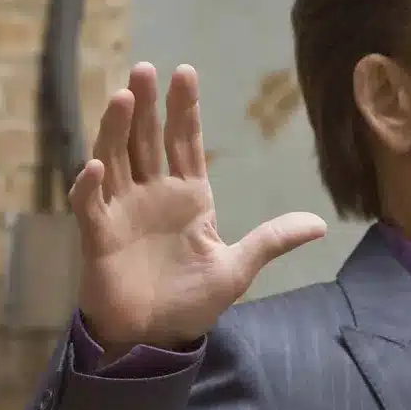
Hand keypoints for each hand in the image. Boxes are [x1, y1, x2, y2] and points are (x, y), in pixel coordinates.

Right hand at [70, 62, 326, 350]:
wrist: (154, 339)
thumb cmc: (190, 301)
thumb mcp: (237, 268)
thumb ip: (271, 239)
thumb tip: (320, 224)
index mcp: (187, 196)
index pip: (184, 142)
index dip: (183, 108)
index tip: (184, 72)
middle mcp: (152, 195)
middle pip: (146, 140)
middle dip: (145, 105)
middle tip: (145, 69)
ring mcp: (122, 211)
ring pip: (115, 160)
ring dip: (115, 130)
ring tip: (121, 98)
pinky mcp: (98, 236)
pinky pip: (89, 205)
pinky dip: (90, 185)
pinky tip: (95, 166)